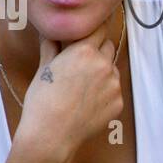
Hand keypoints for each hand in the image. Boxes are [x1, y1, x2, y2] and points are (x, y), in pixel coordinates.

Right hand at [17, 28, 123, 162]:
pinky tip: (87, 102)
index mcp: (86, 51)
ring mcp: (115, 85)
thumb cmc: (43, 100)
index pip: (99, 28)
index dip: (94, 28)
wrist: (52, 134)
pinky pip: (114, 91)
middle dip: (96, 49)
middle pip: (107, 47)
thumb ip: (51, 46)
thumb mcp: (44, 68)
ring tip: (81, 87)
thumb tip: (49, 31)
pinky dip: (104, 92)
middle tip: (80, 61)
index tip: (92, 28)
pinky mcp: (119, 103)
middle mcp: (105, 65)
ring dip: (101, 71)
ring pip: (112, 69)